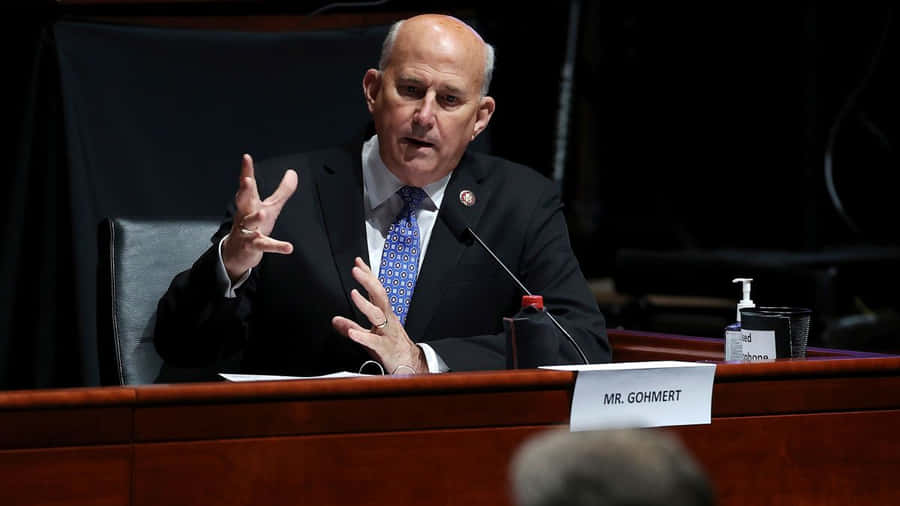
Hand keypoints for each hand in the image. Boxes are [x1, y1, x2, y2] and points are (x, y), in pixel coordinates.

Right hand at [222, 154, 297, 280]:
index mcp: (249, 204)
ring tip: (263, 213)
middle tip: (247, 181)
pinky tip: (288, 247)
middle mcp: (245, 215)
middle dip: (244, 191)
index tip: (246, 157)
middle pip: (243, 201)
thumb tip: (293, 172)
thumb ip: (282, 191)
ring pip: (249, 223)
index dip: (246, 171)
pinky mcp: (252, 247)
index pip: (247, 185)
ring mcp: (247, 231)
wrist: (237, 252)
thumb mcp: (270, 207)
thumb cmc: (254, 226)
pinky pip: (264, 245)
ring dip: (255, 217)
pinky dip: (276, 247)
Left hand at [331, 257, 426, 374]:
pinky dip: (363, 336)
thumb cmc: (390, 348)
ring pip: (378, 315)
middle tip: (356, 270)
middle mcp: (387, 320)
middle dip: (368, 281)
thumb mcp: (369, 335)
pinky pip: (374, 342)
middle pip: (379, 296)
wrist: (409, 366)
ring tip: (354, 294)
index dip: (368, 275)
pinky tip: (352, 333)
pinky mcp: (385, 348)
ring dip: (365, 304)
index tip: (358, 262)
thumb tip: (335, 320)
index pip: (376, 290)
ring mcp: (387, 333)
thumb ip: (352, 326)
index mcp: (384, 314)